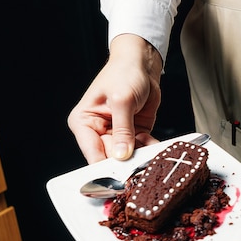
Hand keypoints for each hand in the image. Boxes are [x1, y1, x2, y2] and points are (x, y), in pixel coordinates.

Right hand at [67, 34, 163, 163]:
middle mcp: (98, 131)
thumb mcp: (122, 100)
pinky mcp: (134, 134)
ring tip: (151, 152)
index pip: (91, 152)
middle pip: (110, 158)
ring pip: (128, 156)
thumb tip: (121, 155)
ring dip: (141, 156)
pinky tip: (156, 145)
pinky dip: (150, 149)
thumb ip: (123, 130)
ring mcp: (117, 134)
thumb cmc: (124, 73)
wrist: (142, 64)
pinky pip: (141, 149)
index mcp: (84, 121)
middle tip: (140, 165)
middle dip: (127, 162)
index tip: (119, 176)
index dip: (105, 166)